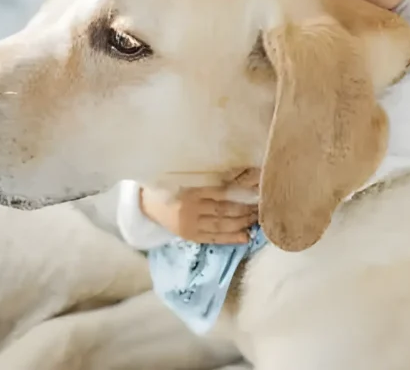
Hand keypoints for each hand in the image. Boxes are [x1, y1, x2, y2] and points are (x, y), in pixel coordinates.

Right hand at [141, 168, 259, 244]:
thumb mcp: (187, 175)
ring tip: (257, 219)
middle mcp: (191, 207)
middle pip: (225, 209)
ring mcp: (190, 223)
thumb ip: (209, 176)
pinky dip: (230, 238)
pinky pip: (213, 238)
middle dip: (246, 209)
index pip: (222, 191)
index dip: (242, 191)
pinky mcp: (190, 236)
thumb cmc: (170, 184)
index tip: (258, 189)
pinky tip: (245, 237)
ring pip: (221, 224)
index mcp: (191, 188)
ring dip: (242, 223)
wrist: (147, 203)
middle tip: (262, 205)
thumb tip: (242, 171)